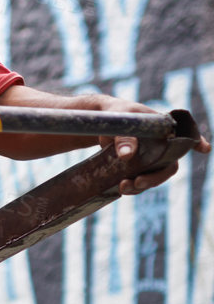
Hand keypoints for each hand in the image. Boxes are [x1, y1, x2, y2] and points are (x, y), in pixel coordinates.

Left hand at [68, 92, 210, 194]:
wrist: (99, 123)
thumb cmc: (116, 114)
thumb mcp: (120, 120)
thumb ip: (123, 136)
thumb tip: (127, 155)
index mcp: (164, 128)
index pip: (185, 134)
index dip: (196, 142)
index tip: (204, 148)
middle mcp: (162, 144)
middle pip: (169, 165)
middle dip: (156, 178)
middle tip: (138, 182)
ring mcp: (150, 157)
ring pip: (154, 176)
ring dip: (142, 186)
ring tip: (123, 187)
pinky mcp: (137, 166)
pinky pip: (140, 180)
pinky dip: (133, 187)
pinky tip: (121, 189)